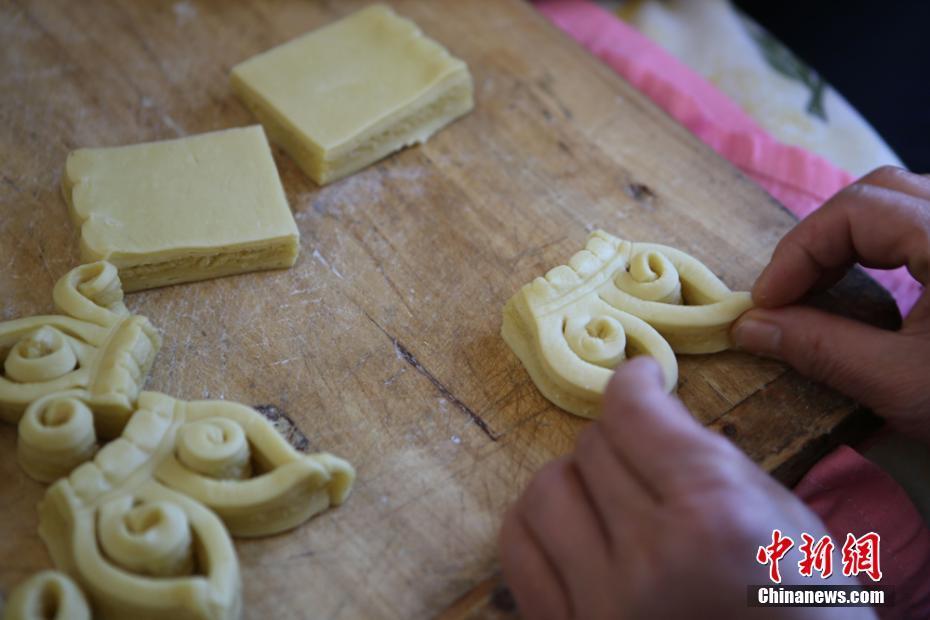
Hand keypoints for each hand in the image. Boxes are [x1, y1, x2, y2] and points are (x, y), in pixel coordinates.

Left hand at [499, 358, 867, 619]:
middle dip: (618, 437)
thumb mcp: (790, 522)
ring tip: (604, 493)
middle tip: (641, 450)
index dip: (634, 382)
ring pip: (543, 494)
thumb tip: (651, 414)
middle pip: (591, 448)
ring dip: (574, 480)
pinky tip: (569, 529)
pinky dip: (539, 527)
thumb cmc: (808, 613)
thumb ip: (714, 460)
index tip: (641, 379)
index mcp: (714, 517)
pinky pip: (518, 554)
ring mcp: (597, 605)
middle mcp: (647, 559)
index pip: (632, 413)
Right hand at [732, 166, 929, 442]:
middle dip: (819, 242)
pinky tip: (872, 286)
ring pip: (902, 203)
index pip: (854, 212)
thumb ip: (820, 348)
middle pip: (876, 194)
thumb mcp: (904, 384)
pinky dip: (884, 247)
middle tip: (788, 296)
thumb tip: (749, 327)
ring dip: (850, 241)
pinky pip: (925, 225)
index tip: (764, 306)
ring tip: (820, 289)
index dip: (797, 254)